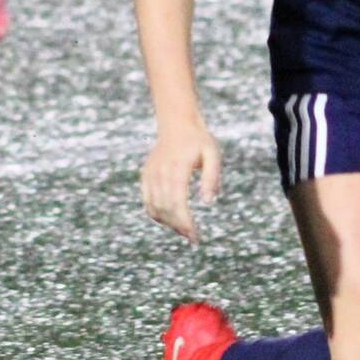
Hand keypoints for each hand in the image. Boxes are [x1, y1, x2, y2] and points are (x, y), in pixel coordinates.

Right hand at [140, 119, 221, 244]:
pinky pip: (148, 201)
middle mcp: (160, 172)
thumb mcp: (212, 154)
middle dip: (179, 226)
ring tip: (183, 229)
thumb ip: (211, 178)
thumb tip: (207, 202)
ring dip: (168, 223)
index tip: (195, 237)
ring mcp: (151, 174)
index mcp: (177, 168)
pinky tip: (170, 220)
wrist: (177, 123)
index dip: (185, 223)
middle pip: (166, 209)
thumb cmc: (198, 140)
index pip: (177, 203)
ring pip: (155, 208)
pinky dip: (157, 214)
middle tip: (192, 237)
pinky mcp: (146, 175)